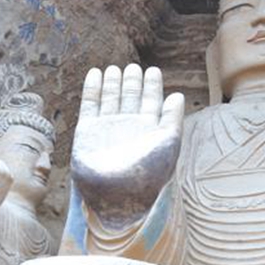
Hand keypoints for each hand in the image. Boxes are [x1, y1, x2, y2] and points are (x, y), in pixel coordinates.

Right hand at [71, 64, 183, 219]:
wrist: (115, 196)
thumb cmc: (146, 175)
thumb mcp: (167, 145)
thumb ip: (172, 119)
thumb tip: (177, 95)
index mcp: (148, 130)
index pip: (151, 102)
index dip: (152, 86)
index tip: (152, 71)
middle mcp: (128, 128)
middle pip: (131, 98)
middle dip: (132, 82)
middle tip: (133, 68)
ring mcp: (107, 128)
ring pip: (111, 99)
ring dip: (113, 83)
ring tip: (115, 69)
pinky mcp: (86, 131)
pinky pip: (89, 105)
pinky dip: (92, 89)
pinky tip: (95, 74)